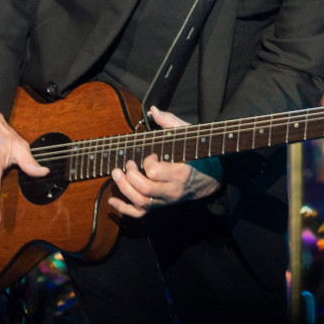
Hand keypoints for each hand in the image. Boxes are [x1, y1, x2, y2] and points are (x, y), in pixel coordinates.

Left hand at [107, 106, 221, 218]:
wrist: (211, 178)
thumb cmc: (197, 154)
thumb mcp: (188, 135)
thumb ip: (170, 122)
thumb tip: (153, 110)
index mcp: (180, 172)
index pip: (155, 172)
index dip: (147, 162)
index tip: (149, 154)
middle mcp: (172, 190)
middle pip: (145, 189)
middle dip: (129, 176)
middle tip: (126, 164)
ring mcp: (166, 200)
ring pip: (142, 203)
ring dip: (124, 189)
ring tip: (116, 174)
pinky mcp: (161, 206)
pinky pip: (141, 213)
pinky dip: (124, 209)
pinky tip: (112, 201)